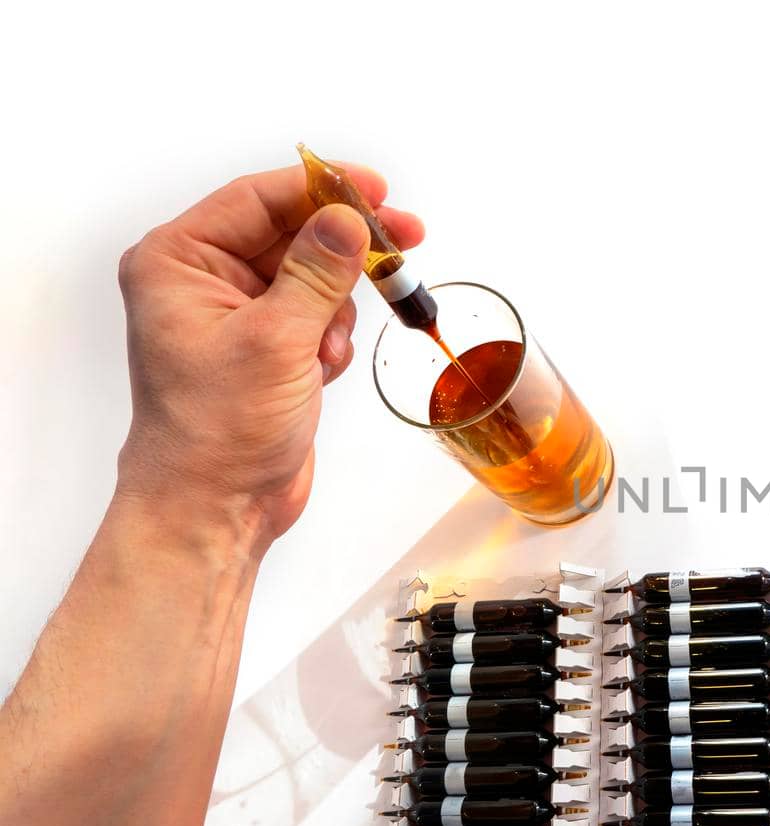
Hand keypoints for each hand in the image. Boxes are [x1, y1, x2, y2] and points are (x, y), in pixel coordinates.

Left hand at [114, 164, 423, 548]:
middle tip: (405, 240)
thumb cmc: (216, 432)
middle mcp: (202, 280)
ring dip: (336, 306)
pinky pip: (317, 312)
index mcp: (178, 262)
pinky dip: (331, 336)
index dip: (321, 189)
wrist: (216, 507)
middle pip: (291, 231)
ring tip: (327, 350)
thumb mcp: (275, 340)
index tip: (376, 189)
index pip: (258, 200)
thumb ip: (317, 271)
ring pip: (312, 273)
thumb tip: (349, 218)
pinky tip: (322, 369)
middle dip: (344, 248)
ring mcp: (237, 314)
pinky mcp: (268, 346)